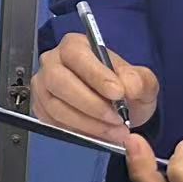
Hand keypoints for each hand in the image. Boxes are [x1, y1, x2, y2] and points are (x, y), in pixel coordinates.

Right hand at [32, 32, 158, 145]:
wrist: (116, 109)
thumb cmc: (123, 88)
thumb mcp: (141, 81)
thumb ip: (139, 80)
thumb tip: (128, 86)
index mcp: (74, 46)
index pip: (77, 55)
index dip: (96, 75)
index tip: (118, 93)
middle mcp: (52, 63)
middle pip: (59, 81)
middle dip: (91, 104)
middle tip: (117, 118)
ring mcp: (43, 87)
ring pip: (56, 106)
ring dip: (88, 123)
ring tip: (115, 131)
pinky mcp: (41, 109)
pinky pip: (54, 123)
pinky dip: (80, 132)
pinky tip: (101, 135)